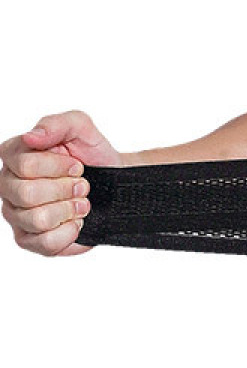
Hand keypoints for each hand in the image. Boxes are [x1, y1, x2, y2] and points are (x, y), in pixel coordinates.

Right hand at [0, 111, 121, 256]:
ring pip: (37, 219)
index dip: (59, 166)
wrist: (115, 181)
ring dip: (70, 209)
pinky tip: (76, 220)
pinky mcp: (30, 240)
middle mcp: (9, 187)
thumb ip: (57, 124)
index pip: (24, 165)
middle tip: (82, 184)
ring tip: (81, 202)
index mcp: (14, 157)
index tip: (77, 165)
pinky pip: (46, 243)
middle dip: (66, 188)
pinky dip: (70, 231)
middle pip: (27, 194)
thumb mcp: (81, 128)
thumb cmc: (92, 155)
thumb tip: (31, 136)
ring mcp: (16, 215)